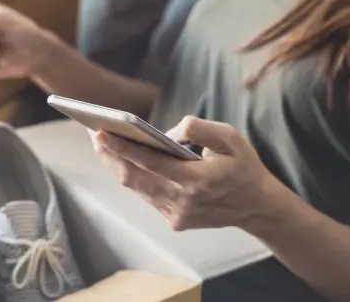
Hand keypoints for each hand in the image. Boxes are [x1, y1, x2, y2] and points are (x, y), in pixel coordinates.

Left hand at [90, 116, 279, 230]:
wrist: (257, 206)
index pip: (150, 163)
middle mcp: (183, 202)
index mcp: (197, 180)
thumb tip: (168, 132)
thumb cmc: (243, 165)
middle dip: (110, 155)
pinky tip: (121, 159)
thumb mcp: (231, 137)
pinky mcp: (174, 221)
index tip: (100, 132)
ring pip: (136, 188)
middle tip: (93, 132)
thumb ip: (199, 129)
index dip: (122, 148)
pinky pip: (146, 195)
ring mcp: (176, 214)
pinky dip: (132, 176)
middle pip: (133, 179)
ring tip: (101, 142)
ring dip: (117, 165)